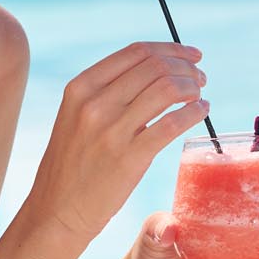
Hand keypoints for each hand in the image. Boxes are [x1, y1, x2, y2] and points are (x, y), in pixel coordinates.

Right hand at [29, 42, 210, 247]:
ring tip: (199, 95)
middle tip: (200, 78)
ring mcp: (111, 130)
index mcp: (81, 87)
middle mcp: (94, 103)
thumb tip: (158, 72)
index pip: (137, 52)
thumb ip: (109, 92)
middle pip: (155, 67)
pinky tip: (201, 112)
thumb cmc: (74, 162)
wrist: (57, 209)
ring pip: (167, 89)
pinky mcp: (129, 157)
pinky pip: (172, 124)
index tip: (191, 55)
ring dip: (192, 87)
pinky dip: (194, 112)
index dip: (171, 49)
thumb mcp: (78, 116)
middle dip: (186, 68)